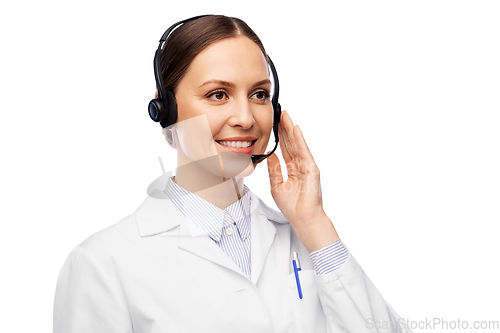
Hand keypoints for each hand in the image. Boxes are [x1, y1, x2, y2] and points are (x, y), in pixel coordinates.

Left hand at [267, 111, 338, 251]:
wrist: (303, 218)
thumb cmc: (292, 206)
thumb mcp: (276, 185)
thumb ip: (273, 169)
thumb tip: (269, 155)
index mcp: (292, 170)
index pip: (284, 149)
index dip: (279, 137)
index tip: (274, 125)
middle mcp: (300, 166)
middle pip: (290, 143)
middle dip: (284, 128)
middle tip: (279, 113)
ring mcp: (307, 166)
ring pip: (296, 144)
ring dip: (291, 129)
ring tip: (285, 116)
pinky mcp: (312, 168)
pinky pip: (304, 151)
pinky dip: (299, 139)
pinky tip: (295, 128)